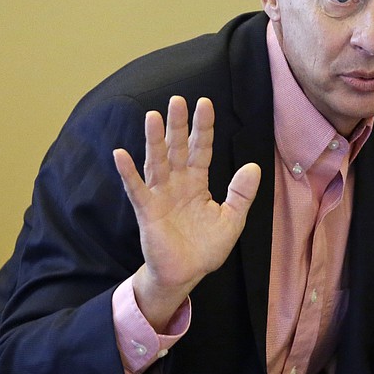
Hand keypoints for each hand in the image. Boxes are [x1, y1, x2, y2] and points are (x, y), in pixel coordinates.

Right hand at [113, 96, 259, 329]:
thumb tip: (253, 166)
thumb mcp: (232, 219)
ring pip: (157, 161)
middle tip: (177, 99)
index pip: (202, 149)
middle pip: (178, 148)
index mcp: (198, 182)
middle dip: (178, 125)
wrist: (186, 274)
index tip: (205, 103)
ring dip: (153, 140)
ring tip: (152, 116)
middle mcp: (178, 183)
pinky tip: (120, 154)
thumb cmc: (206, 247)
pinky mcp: (147, 211)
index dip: (203, 128)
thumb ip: (241, 194)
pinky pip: (136, 189)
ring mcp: (161, 194)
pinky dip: (128, 172)